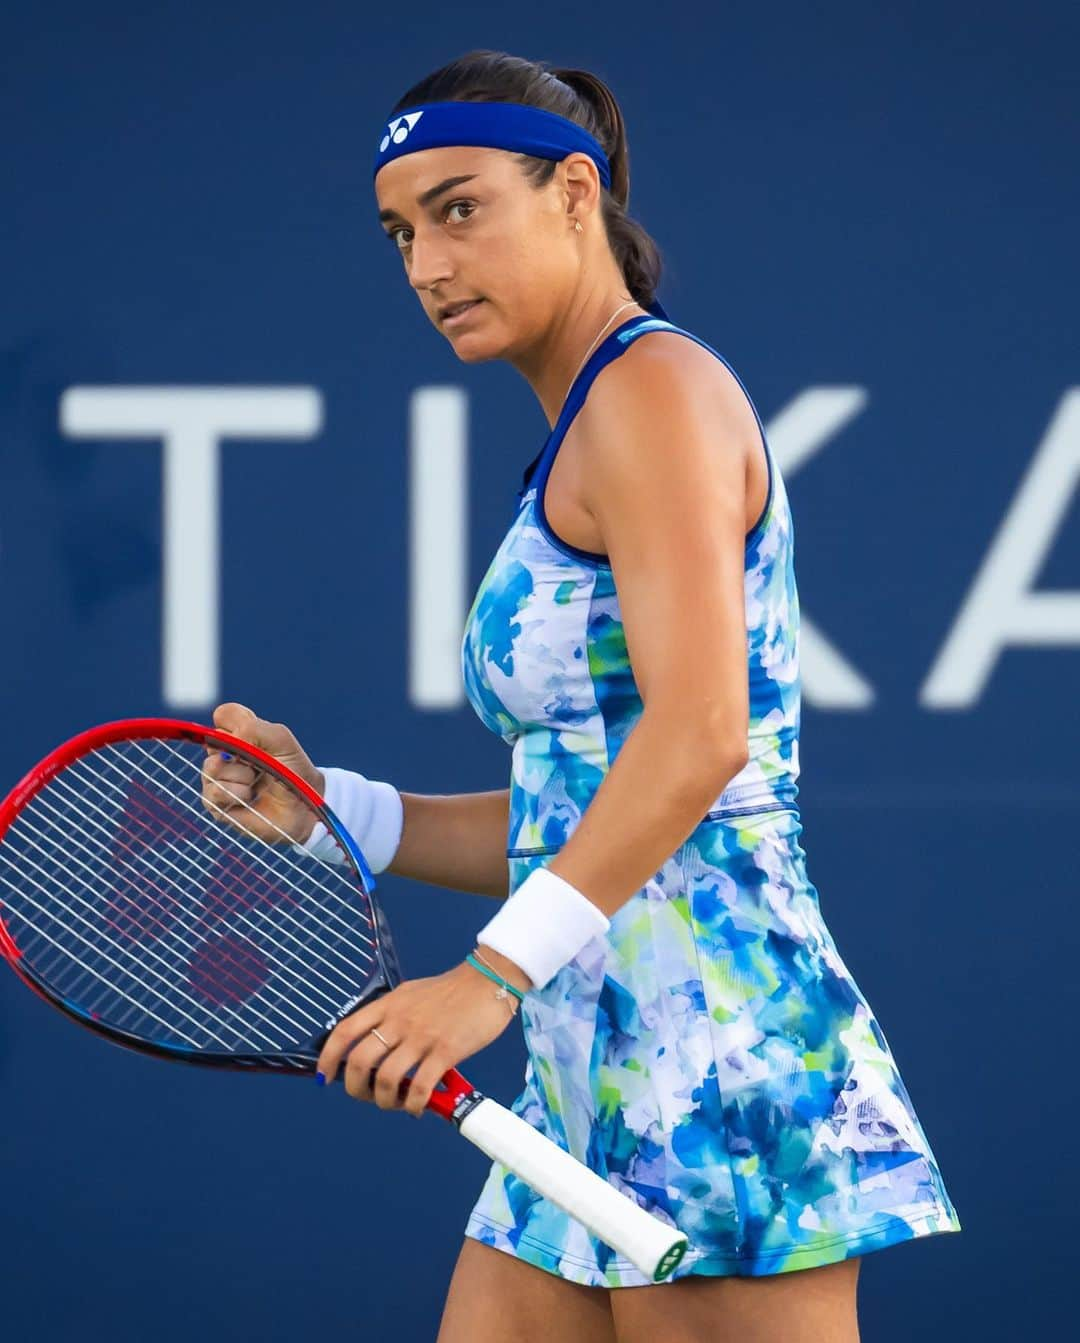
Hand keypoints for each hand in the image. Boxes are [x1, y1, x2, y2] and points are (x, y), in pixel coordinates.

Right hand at [200, 701, 324, 844]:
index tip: (254, 738)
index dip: (236, 725)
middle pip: (213, 741)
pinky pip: (212, 792)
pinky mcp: (216, 803)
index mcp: (242, 734)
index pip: (224, 715)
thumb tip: (226, 739)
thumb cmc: (294, 772)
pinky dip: (235, 794)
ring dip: (240, 775)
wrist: (303, 807)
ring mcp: (218, 777)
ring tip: (256, 782)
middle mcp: (226, 753)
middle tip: (258, 763)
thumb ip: (255, 729)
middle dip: (240, 752)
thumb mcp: (282, 741)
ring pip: (211, 767)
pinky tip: (249, 796)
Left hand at [316, 961, 518, 1116]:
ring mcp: (421, 1037)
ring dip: (385, 1101)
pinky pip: (419, 1087)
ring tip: (397, 1103)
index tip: (324, 1077)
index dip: (328, 1058)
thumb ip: (392, 1015)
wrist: (488, 982)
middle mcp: (399, 1021)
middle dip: (356, 1088)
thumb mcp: (412, 994)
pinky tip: (418, 1106)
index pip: (345, 1031)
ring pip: (386, 1079)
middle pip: (359, 1061)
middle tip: (367, 1096)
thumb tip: (376, 1042)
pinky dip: (413, 1104)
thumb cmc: (451, 990)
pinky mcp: (445, 1051)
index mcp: (388, 1005)